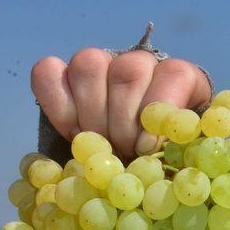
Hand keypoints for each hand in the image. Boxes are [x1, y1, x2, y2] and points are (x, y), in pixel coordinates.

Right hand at [30, 48, 210, 161]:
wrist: (129, 166)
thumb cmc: (161, 165)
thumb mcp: (176, 162)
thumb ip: (176, 154)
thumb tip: (162, 160)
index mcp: (180, 80)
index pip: (173, 75)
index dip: (157, 110)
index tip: (146, 148)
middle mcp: (141, 63)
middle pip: (128, 72)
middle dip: (122, 124)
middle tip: (122, 153)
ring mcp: (102, 64)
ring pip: (89, 65)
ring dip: (92, 116)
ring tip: (100, 146)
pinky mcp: (65, 74)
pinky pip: (48, 73)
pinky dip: (56, 104)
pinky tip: (72, 132)